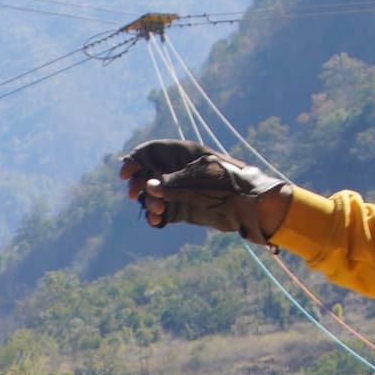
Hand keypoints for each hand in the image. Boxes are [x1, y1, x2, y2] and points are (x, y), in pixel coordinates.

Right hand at [119, 138, 292, 241]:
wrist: (249, 204)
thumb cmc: (227, 183)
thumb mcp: (198, 180)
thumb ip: (172, 183)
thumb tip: (148, 187)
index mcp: (180, 155)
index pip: (150, 153)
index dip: (135, 161)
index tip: (126, 174)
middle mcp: (176, 172)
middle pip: (146, 175)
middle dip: (139, 185)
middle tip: (135, 195)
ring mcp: (178, 191)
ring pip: (152, 196)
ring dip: (149, 203)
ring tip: (158, 210)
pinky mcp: (181, 210)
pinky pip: (161, 213)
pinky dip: (156, 217)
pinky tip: (156, 221)